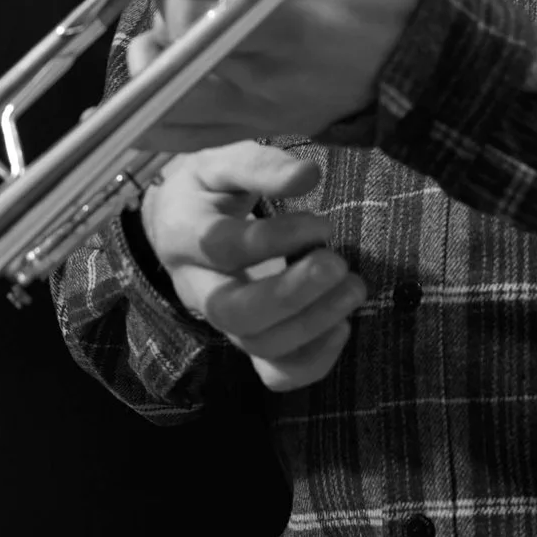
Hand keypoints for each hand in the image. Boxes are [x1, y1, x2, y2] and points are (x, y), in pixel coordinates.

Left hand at [127, 0, 434, 149]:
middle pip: (183, 56)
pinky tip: (150, 73)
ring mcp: (255, 111)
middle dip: (169, 9)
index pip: (219, 21)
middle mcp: (268, 78)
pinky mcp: (251, 127)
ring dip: (150, 62)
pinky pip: (182, 137)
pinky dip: (150, 114)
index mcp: (297, 29)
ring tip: (159, 27)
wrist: (426, 70)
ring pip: (169, 105)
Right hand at [140, 142, 366, 391]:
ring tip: (353, 288)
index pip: (222, 247)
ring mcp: (219, 321)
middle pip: (233, 311)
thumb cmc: (210, 187)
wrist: (183, 223)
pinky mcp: (246, 341)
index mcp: (184, 233)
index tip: (322, 223)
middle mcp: (195, 286)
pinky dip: (312, 362)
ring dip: (313, 323)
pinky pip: (273, 374)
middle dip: (292, 295)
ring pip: (256, 344)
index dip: (275, 239)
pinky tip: (342, 326)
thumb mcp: (224, 162)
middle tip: (339, 265)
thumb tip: (307, 175)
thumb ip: (261, 166)